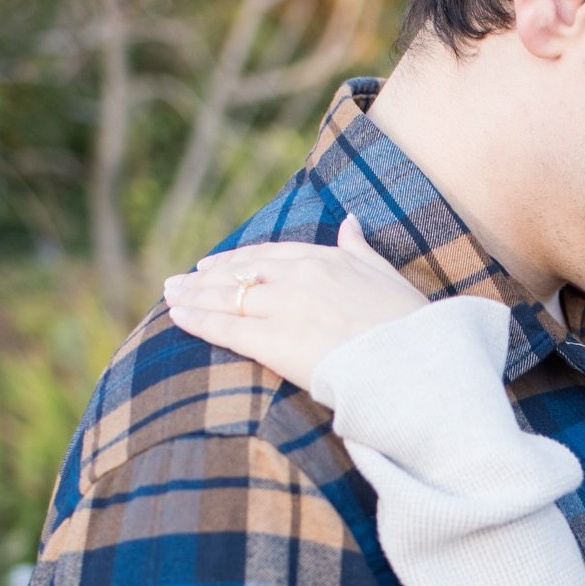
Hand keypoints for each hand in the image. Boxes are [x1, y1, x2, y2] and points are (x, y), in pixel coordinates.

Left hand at [162, 214, 425, 391]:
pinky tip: (177, 316)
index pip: (268, 256)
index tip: (214, 265)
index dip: (237, 261)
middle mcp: (299, 277)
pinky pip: (226, 328)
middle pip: (240, 274)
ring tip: (169, 297)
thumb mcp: (386, 275)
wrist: (415, 364)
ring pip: (227, 297)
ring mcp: (284, 308)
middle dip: (205, 278)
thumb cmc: (410, 327)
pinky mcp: (274, 342)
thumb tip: (350, 221)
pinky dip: (198, 320)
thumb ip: (360, 248)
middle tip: (178, 281)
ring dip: (193, 297)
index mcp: (326, 259)